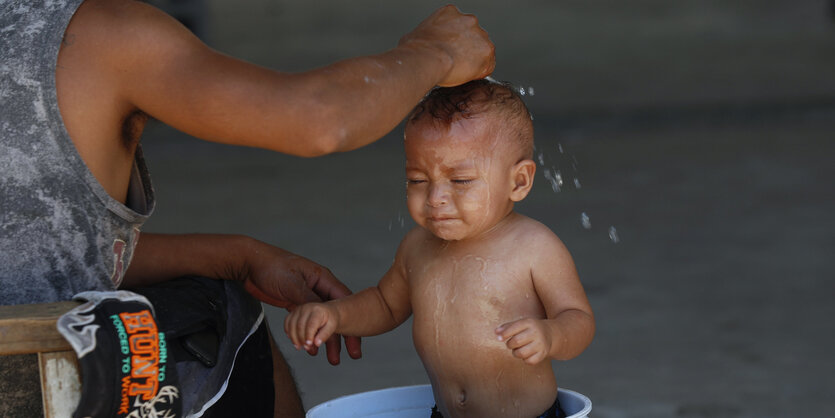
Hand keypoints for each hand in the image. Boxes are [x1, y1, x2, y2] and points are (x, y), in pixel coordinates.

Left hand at [240, 240, 361, 364]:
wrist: (248, 264)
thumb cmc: (272, 267)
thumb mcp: (293, 284)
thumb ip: (309, 301)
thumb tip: (325, 316)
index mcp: (322, 279)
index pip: (343, 301)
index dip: (352, 320)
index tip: (357, 337)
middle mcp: (317, 287)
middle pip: (335, 314)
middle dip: (343, 334)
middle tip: (351, 354)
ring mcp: (306, 296)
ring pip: (322, 321)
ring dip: (326, 339)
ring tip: (332, 359)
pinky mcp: (294, 303)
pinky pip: (307, 323)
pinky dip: (310, 336)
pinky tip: (311, 349)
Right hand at [284, 303, 339, 353]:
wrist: (328, 312)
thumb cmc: (330, 319)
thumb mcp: (332, 327)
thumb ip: (325, 335)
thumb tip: (316, 343)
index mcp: (317, 310)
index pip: (310, 324)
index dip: (308, 336)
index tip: (309, 345)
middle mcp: (306, 308)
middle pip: (299, 326)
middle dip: (301, 339)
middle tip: (306, 348)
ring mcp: (298, 309)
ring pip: (291, 325)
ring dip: (294, 338)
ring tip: (299, 346)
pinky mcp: (293, 312)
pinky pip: (287, 322)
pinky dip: (288, 332)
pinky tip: (293, 339)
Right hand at [399, 5, 494, 86]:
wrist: (427, 59)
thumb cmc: (416, 51)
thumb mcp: (413, 36)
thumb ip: (424, 38)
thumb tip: (417, 47)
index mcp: (450, 13)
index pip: (459, 27)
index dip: (454, 42)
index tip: (448, 52)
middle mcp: (467, 19)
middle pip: (473, 37)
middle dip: (466, 50)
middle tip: (455, 64)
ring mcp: (479, 34)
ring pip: (482, 50)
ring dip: (474, 61)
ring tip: (460, 72)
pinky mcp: (487, 50)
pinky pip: (488, 64)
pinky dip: (480, 72)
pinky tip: (468, 77)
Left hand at [495, 318, 552, 364]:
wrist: (549, 333)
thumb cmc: (529, 329)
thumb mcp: (520, 323)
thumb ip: (507, 327)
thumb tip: (496, 332)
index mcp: (529, 323)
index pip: (514, 328)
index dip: (504, 334)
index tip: (499, 338)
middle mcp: (536, 333)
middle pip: (516, 341)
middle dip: (510, 344)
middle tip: (511, 344)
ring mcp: (541, 344)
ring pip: (521, 353)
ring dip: (516, 353)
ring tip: (518, 349)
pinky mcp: (543, 354)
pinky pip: (529, 361)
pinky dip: (525, 359)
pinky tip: (526, 354)